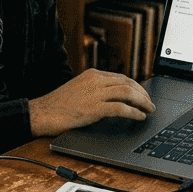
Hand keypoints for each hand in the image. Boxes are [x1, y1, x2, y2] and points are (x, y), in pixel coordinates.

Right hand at [29, 68, 154, 136]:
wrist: (41, 113)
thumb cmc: (58, 105)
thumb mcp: (78, 90)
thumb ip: (95, 90)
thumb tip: (114, 98)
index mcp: (92, 75)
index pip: (121, 78)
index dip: (136, 87)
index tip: (143, 95)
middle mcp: (95, 81)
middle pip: (128, 83)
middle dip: (143, 94)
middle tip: (151, 104)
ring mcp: (95, 94)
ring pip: (127, 93)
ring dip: (142, 102)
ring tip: (149, 110)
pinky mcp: (94, 108)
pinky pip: (121, 108)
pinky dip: (133, 112)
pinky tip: (139, 117)